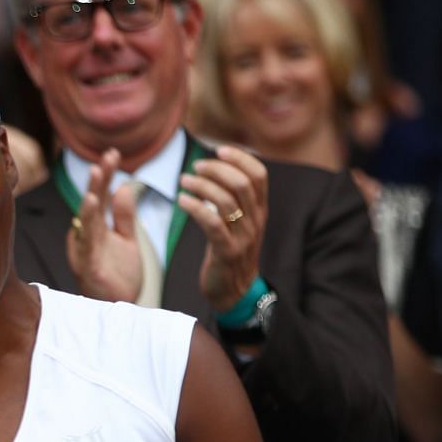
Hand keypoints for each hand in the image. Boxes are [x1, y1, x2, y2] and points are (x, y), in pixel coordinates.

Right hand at [65, 148, 143, 302]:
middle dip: (98, 181)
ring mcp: (84, 252)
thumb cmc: (118, 275)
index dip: (105, 176)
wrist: (120, 308)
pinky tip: (90, 209)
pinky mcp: (89, 268)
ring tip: (96, 180)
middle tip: (106, 157)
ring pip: (86, 223)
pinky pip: (87, 245)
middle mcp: (85, 237)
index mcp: (95, 229)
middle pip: (91, 204)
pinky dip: (87, 228)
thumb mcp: (127, 240)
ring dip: (90, 202)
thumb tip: (124, 186)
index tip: (113, 154)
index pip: (100, 197)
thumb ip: (124, 216)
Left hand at [183, 145, 267, 313]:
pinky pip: (212, 223)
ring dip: (201, 186)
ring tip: (183, 181)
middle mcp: (255, 221)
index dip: (240, 157)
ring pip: (225, 201)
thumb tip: (217, 168)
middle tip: (195, 167)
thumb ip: (233, 198)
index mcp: (259, 210)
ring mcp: (243, 237)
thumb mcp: (239, 222)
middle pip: (242, 183)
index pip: (259, 174)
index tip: (218, 150)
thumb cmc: (229, 251)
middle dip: (216, 169)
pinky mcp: (226, 252)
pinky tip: (182, 200)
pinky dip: (195, 207)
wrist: (234, 291)